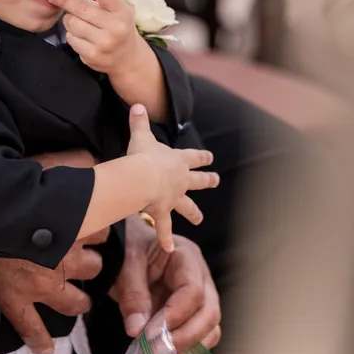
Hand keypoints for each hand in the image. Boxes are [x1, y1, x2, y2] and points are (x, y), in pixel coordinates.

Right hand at [0, 153, 105, 353]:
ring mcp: (40, 284)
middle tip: (85, 255)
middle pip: (93, 265)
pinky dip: (40, 340)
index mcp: (73, 225)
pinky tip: (47, 347)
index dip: (100, 225)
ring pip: (74, 301)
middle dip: (91, 260)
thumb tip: (96, 160)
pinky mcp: (15, 300)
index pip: (103, 229)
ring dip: (80, 299)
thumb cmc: (8, 185)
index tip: (94, 222)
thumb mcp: (47, 163)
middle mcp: (63, 258)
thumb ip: (76, 163)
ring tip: (80, 299)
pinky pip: (31, 328)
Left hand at [46, 0, 139, 75]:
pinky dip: (71, 34)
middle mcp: (115, 26)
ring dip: (69, 19)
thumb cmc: (118, 26)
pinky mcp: (92, 55)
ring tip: (77, 20)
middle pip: (81, 7)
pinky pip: (71, 39)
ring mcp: (104, 42)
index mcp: (121, 10)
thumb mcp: (115, 9)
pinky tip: (81, 35)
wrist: (128, 57)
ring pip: (72, 23)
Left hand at [112, 216, 221, 353]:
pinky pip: (203, 335)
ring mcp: (201, 295)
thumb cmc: (131, 248)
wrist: (130, 248)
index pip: (193, 290)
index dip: (174, 316)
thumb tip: (137, 329)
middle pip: (209, 311)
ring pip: (211, 327)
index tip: (149, 333)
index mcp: (186, 256)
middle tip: (156, 351)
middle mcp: (200, 276)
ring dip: (188, 346)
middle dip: (185, 336)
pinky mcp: (194, 312)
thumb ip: (132, 293)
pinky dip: (188, 348)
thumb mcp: (126, 263)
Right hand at [127, 104, 218, 253]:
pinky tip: (168, 249)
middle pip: (197, 181)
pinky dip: (166, 238)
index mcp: (178, 160)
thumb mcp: (141, 134)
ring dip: (193, 212)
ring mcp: (173, 198)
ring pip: (187, 206)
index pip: (194, 157)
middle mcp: (180, 180)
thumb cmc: (143, 155)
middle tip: (216, 181)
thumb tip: (136, 104)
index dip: (202, 157)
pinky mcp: (162, 212)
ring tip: (200, 220)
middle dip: (207, 181)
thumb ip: (140, 121)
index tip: (211, 157)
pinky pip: (164, 227)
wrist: (142, 177)